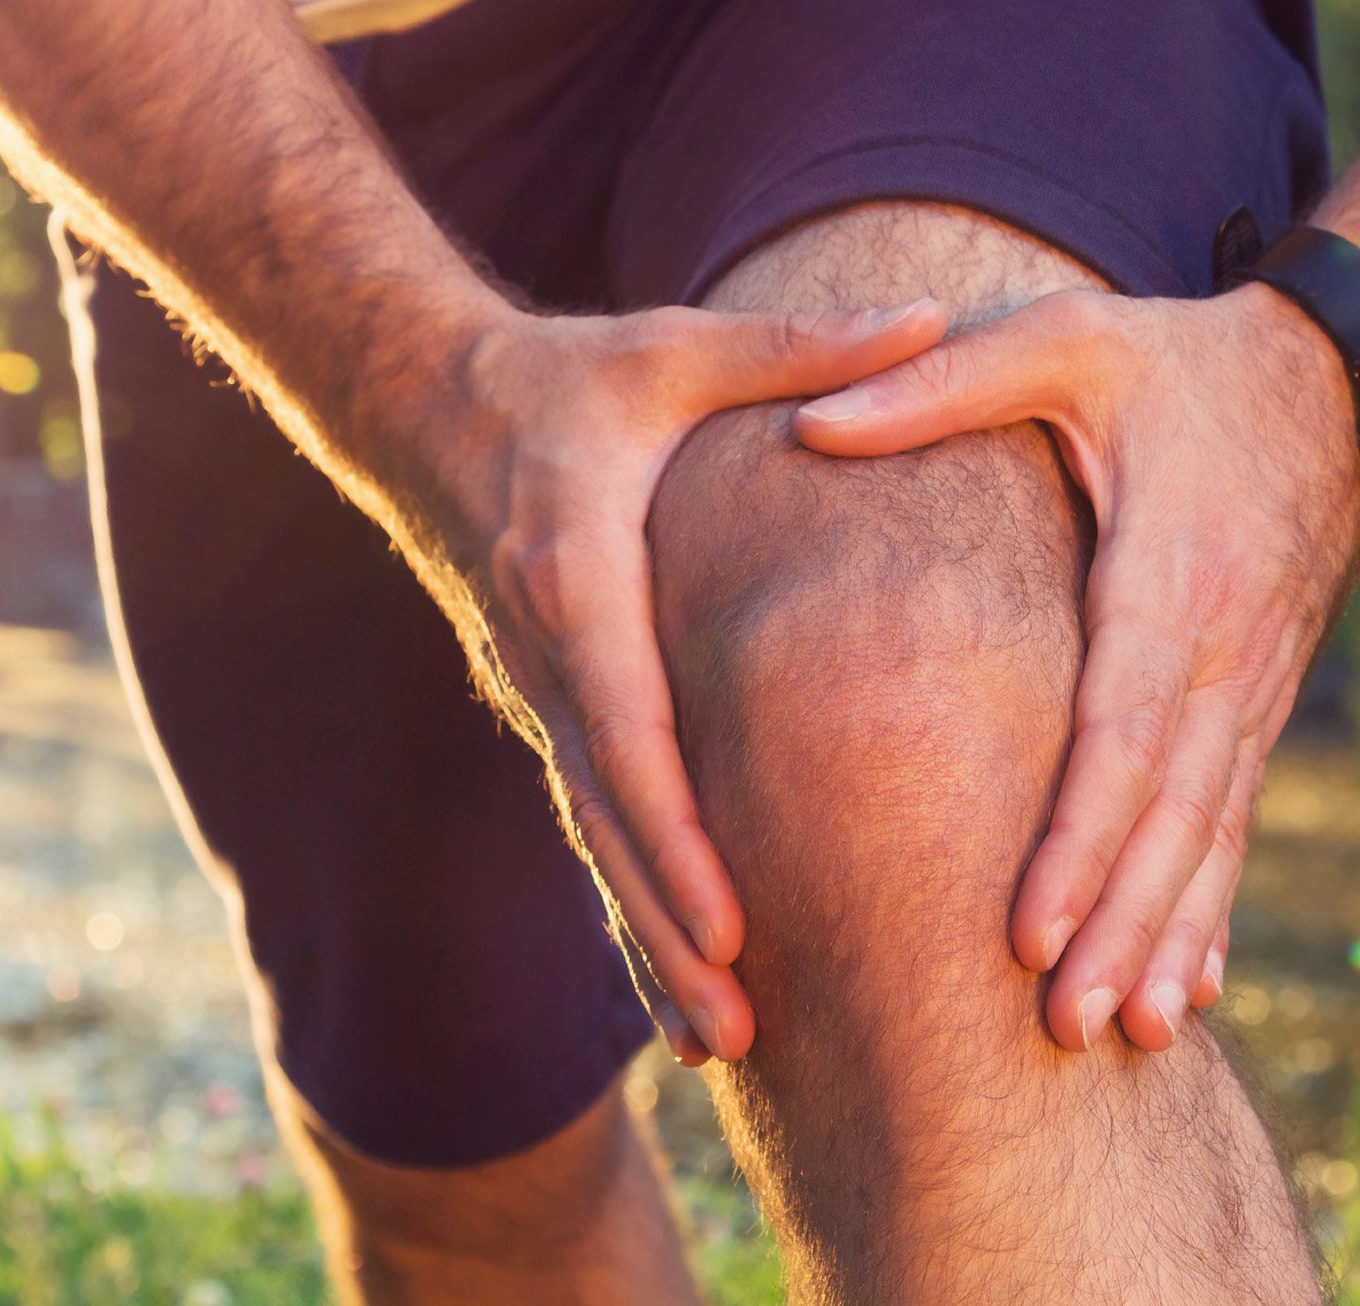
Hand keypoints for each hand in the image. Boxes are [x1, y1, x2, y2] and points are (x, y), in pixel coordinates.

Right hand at [416, 299, 947, 1063]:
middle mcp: (548, 653)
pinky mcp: (546, 706)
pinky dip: (630, 901)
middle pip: (608, 815)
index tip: (730, 919)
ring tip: (721, 1045)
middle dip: (668, 928)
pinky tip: (679, 981)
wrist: (424, 406)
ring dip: (648, 942)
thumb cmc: (568, 376)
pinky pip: (590, 819)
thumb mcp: (676, 347)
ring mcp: (538, 691)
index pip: (627, 724)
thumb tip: (934, 315)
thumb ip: (802, 345)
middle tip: (740, 1032)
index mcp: (579, 574)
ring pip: (594, 836)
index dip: (675, 832)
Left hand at [792, 284, 1359, 1051]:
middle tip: (1063, 1023)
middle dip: (1118, 922)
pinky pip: (1233, 819)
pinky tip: (1189, 987)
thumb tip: (808, 425)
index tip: (1024, 926)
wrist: (1334, 379)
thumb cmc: (1177, 359)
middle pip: (1171, 812)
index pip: (1123, 731)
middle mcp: (1227, 650)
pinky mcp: (1258, 702)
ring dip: (1168, 935)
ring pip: (1211, 833)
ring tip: (1123, 1033)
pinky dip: (1212, 907)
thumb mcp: (1062, 342)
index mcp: (1171, 573)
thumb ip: (939, 383)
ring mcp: (1255, 685)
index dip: (1076, 837)